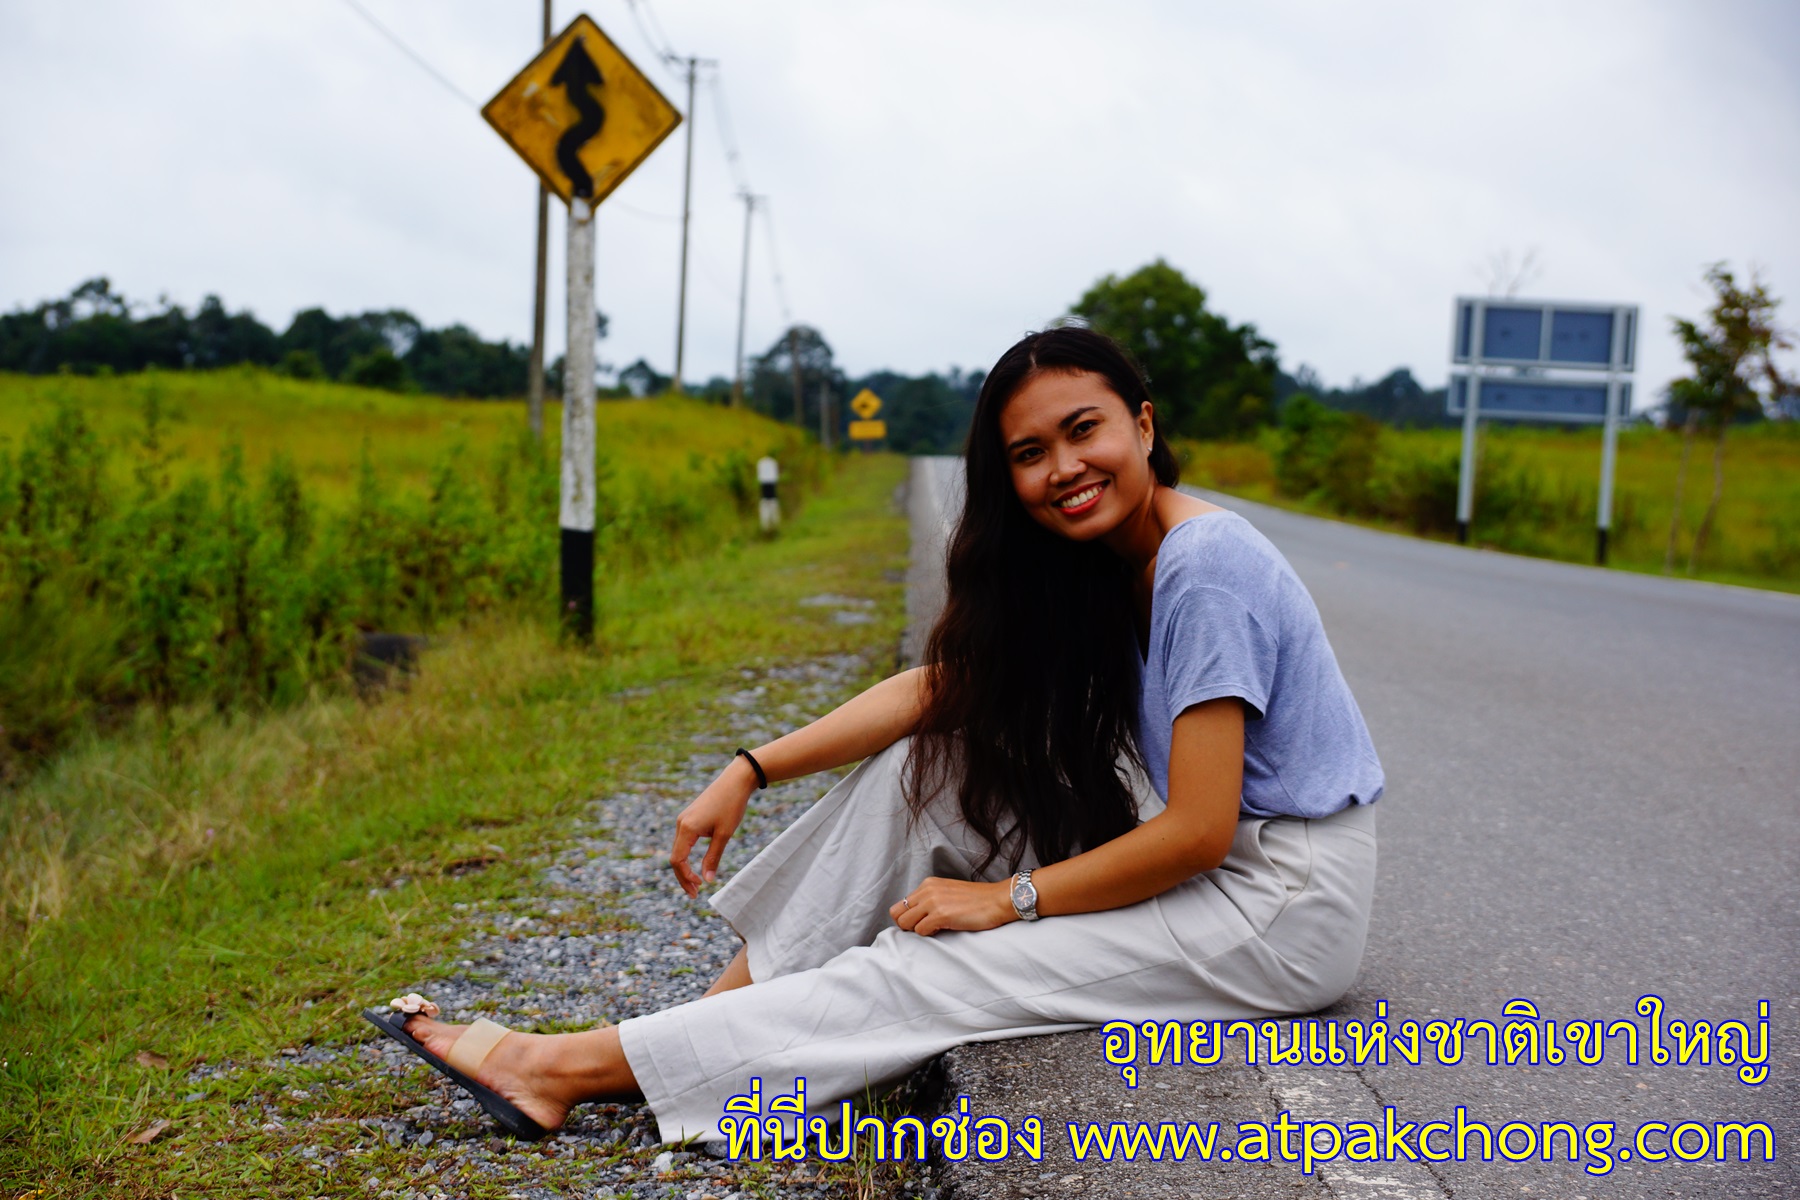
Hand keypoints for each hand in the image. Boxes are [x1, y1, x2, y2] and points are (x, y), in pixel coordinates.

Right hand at [670, 756, 757, 897]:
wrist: (735, 780)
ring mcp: (684, 820)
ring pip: (679, 850)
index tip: (699, 888)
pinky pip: (683, 842)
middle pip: (675, 857)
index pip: (678, 860)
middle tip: (695, 894)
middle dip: (684, 877)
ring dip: (685, 868)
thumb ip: (713, 857)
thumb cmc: (731, 805)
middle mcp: (681, 824)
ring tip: (697, 883)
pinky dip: (687, 856)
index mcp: (687, 828)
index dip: (686, 877)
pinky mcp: (689, 818)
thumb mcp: (724, 834)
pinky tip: (696, 866)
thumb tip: (707, 881)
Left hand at [888, 877, 1015, 935]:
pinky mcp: (941, 914)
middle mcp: (927, 890)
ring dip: (918, 930)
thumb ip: (931, 900)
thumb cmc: (977, 900)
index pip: (900, 905)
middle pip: (897, 914)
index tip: (921, 923)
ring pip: (905, 923)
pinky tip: (943, 929)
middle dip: (907, 926)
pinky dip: (929, 934)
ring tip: (936, 929)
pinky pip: (920, 931)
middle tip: (924, 929)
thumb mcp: (948, 893)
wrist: (998, 900)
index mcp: (928, 884)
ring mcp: (933, 902)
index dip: (907, 918)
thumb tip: (916, 917)